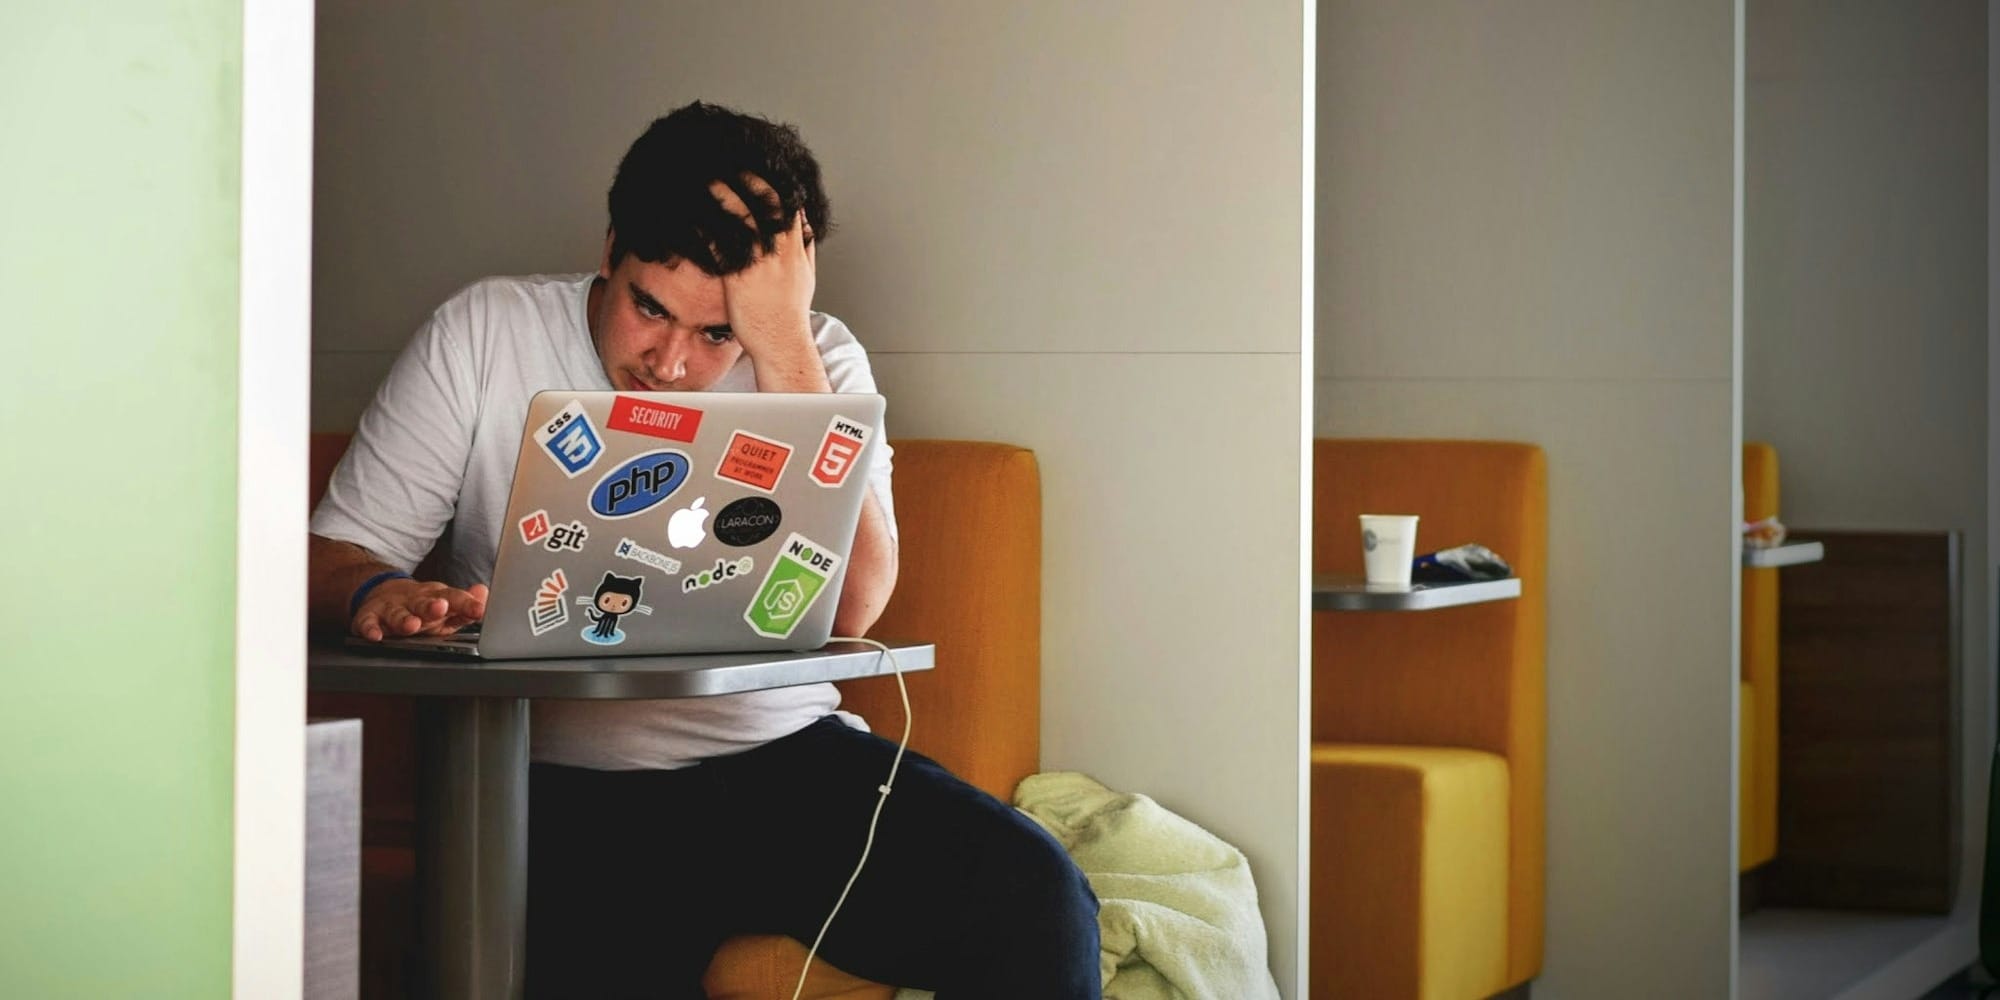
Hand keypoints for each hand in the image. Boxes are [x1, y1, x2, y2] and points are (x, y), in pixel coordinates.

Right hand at [351, 578, 487, 640]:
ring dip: (403, 619)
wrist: (383, 593)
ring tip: (411, 625)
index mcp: (436, 597)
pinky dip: (370, 629)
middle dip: (432, 606)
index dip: (466, 604)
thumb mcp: (446, 605)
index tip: (478, 610)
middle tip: (441, 608)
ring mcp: (391, 608)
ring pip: (397, 613)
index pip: (453, 598)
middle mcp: (414, 600)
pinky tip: (375, 636)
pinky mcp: (369, 616)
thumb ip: (465, 603)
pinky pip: (368, 623)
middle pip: (424, 603)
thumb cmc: (423, 606)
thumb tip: (484, 593)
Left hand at [708, 176, 827, 388]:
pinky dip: (709, 226)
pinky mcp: (739, 277)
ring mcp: (760, 263)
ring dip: (725, 194)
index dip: (774, 182)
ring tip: (708, 178)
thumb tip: (807, 228)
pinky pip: (723, 244)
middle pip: (768, 202)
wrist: (782, 342)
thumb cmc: (790, 314)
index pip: (789, 204)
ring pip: (744, 216)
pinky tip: (695, 214)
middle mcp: (780, 251)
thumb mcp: (806, 277)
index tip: (760, 167)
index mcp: (796, 248)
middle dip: (750, 178)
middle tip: (731, 162)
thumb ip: (805, 249)